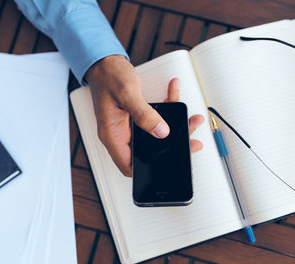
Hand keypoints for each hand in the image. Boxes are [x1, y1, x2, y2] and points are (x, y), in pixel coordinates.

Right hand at [85, 55, 203, 176]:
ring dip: (174, 127)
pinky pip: (154, 119)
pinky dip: (167, 109)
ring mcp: (128, 126)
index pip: (128, 165)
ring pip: (154, 135)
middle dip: (170, 146)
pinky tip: (174, 97)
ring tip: (190, 120)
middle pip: (147, 151)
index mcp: (112, 135)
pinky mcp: (135, 117)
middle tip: (189, 140)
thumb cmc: (108, 76)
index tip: (167, 164)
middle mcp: (119, 134)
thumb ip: (144, 114)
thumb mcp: (127, 94)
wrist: (104, 62)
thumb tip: (161, 132)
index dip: (146, 169)